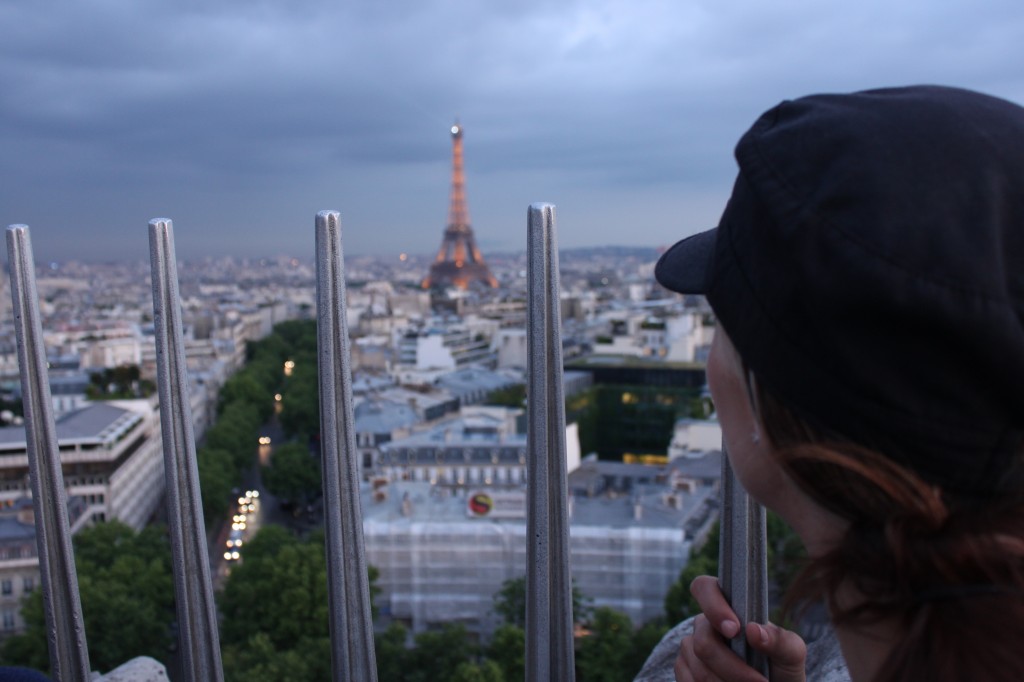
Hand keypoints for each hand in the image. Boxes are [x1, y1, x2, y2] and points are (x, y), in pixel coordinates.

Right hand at [674, 575, 805, 681]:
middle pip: (704, 643)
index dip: (714, 606)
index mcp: (727, 607)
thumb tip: (753, 630)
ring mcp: (690, 649)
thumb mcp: (792, 654)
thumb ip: (780, 640)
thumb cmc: (782, 668)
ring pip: (699, 670)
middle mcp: (704, 625)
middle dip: (733, 668)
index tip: (735, 630)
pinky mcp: (684, 672)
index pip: (704, 587)